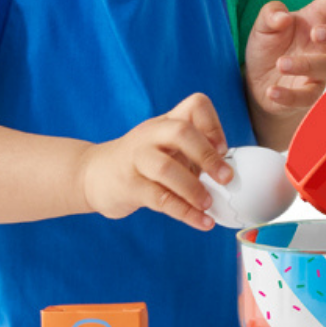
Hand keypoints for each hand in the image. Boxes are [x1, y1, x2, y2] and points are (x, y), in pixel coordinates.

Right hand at [74, 92, 231, 230]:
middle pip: (180, 132)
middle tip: (226, 178)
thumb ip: (195, 155)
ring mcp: (136, 159)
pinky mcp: (128, 185)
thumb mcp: (167, 148)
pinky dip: (184, 212)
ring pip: (166, 168)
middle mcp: (151, 135)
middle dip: (207, 155)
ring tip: (208, 204)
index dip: (214, 125)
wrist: (93, 174)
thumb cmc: (142, 163)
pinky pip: (159, 198)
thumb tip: (232, 176)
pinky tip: (202, 222)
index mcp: (166, 122)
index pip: (195, 104)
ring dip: (193, 189)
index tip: (224, 149)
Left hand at [243, 0, 325, 139]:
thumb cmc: (269, 48)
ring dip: (306, 64)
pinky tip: (272, 91)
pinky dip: (289, 95)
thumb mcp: (263, 27)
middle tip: (317, 33)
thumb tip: (283, 16)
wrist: (257, 84)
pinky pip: (308, 96)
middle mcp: (325, 45)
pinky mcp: (309, 94)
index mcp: (316, 20)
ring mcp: (320, 70)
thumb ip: (270, 14)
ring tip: (281, 63)